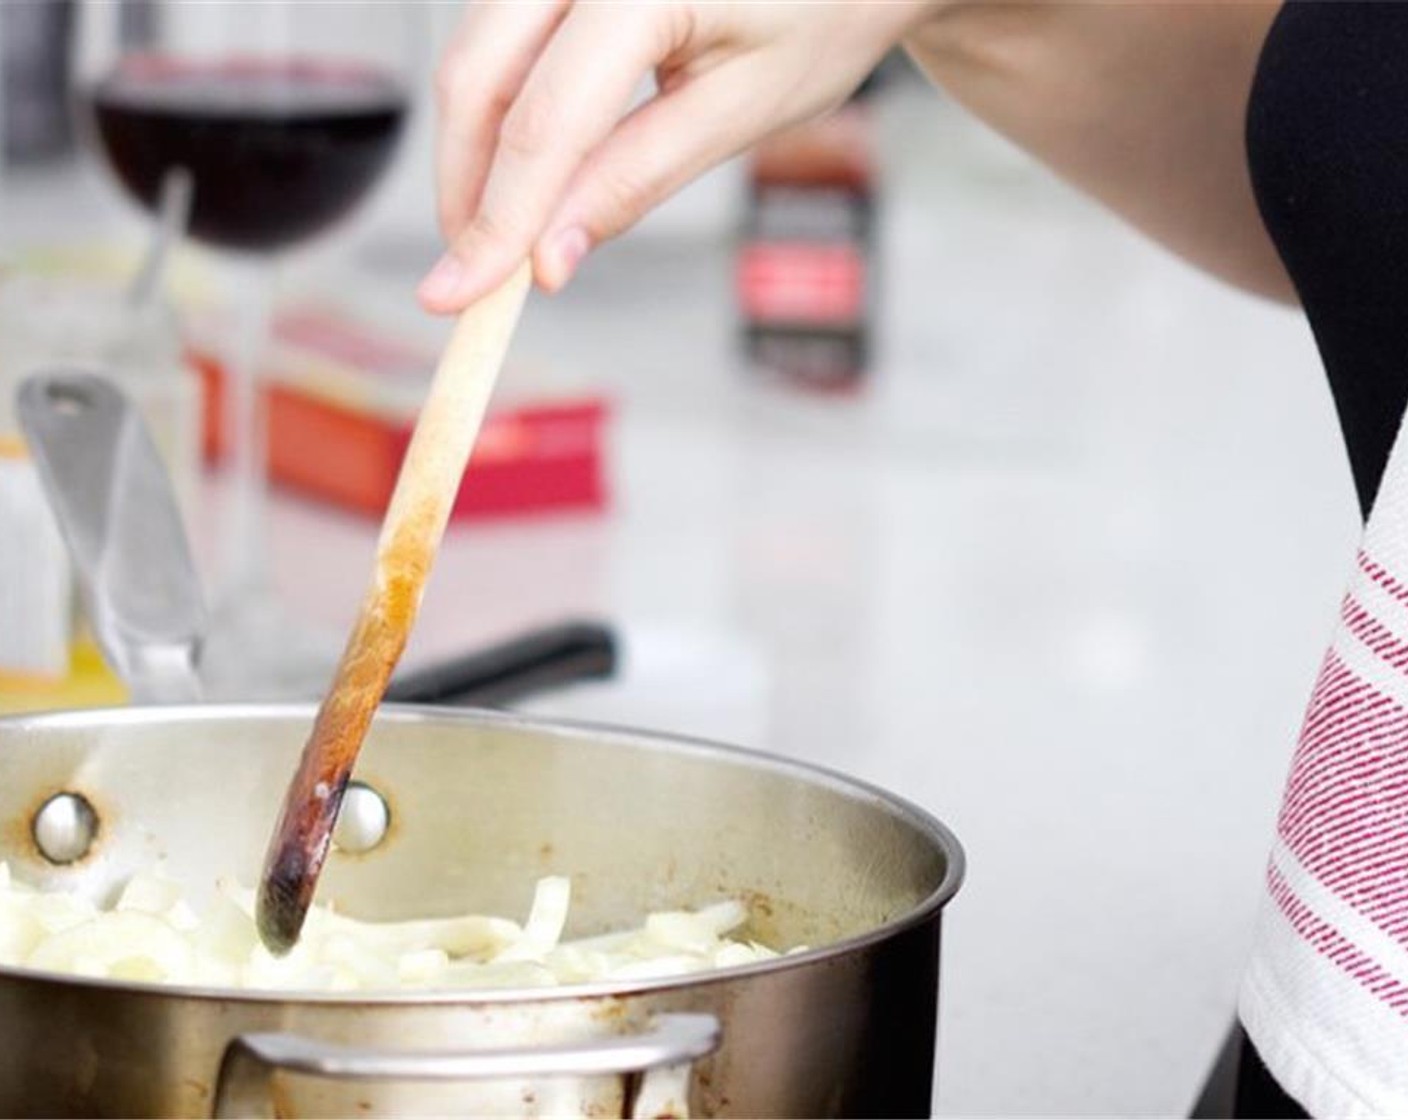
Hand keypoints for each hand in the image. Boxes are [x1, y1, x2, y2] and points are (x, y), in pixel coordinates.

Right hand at [419, 0, 933, 313]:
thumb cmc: (823, 11)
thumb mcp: (741, 110)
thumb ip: (636, 179)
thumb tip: (548, 258)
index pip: (545, 122)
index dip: (497, 220)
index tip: (458, 295)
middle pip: (477, 74)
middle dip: (466, 184)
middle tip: (475, 271)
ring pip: (476, 51)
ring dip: (477, 146)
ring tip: (507, 226)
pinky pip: (502, 31)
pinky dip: (504, 103)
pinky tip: (529, 161)